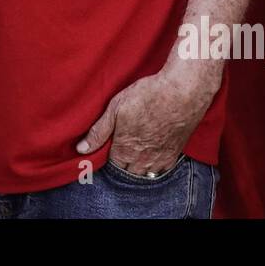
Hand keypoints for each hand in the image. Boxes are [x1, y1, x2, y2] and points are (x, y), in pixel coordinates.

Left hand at [77, 62, 217, 175]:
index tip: (108, 147)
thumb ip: (98, 131)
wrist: (183, 92)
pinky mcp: (175, 154)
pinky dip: (155, 167)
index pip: (111, 165)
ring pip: (144, 173)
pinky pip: (161, 170)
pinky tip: (152, 156)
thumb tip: (81, 149)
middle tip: (121, 149)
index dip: (108, 156)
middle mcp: (142, 159)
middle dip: (122, 164)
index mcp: (124, 149)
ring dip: (138, 167)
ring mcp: (160, 158)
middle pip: (127, 172)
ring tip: (135, 154)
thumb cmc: (148, 95)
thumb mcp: (116, 108)